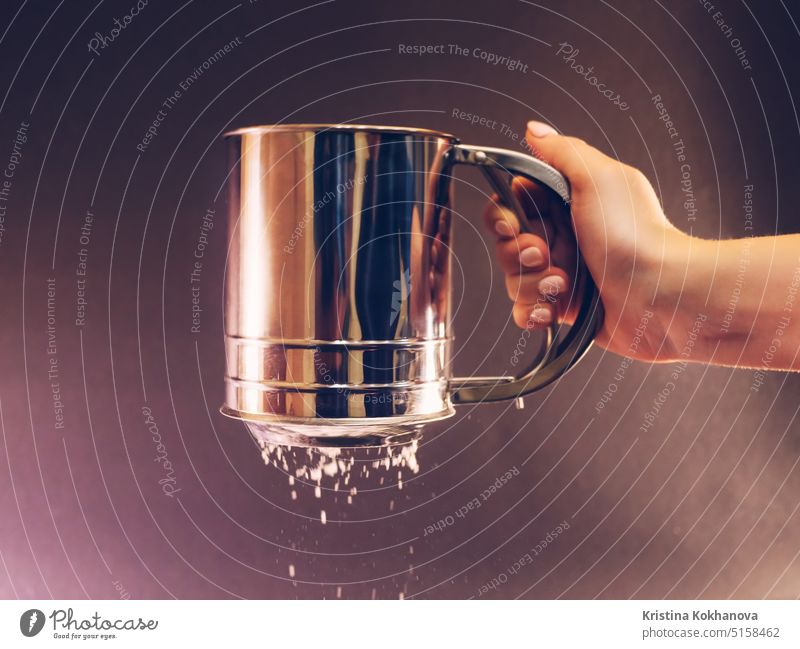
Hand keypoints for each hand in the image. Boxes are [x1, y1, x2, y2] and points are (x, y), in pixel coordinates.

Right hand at [484, 120, 693, 362]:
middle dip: (518, 253)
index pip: (512, 206)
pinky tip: (551, 308)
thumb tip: (535, 130)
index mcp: (567, 205)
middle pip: (508, 245)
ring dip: (531, 284)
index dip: (504, 216)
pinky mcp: (564, 308)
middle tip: (544, 253)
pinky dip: (533, 311)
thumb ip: (562, 152)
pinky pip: (527, 311)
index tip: (513, 223)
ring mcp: (563, 275)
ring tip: (562, 285)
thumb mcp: (599, 178)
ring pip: (515, 281)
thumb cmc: (636, 237)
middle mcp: (563, 238)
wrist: (662, 295)